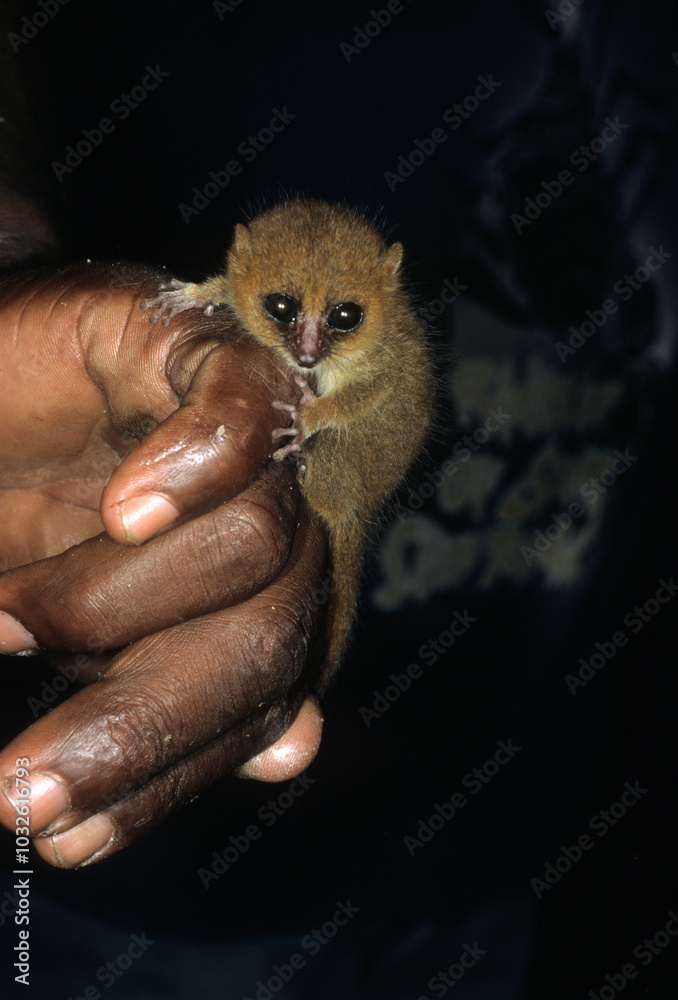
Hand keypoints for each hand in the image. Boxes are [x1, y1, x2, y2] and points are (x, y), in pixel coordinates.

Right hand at [0, 262, 328, 866]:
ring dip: (112, 606)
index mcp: (252, 595)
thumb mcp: (72, 617)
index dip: (170, 776)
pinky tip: (125, 510)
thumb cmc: (19, 506)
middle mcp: (271, 524)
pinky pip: (249, 407)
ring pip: (260, 543)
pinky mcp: (205, 346)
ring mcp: (245, 435)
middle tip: (19, 785)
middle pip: (269, 637)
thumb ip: (163, 681)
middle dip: (140, 724)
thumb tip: (293, 752)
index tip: (69, 834)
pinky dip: (199, 466)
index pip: (261, 704)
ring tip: (7, 616)